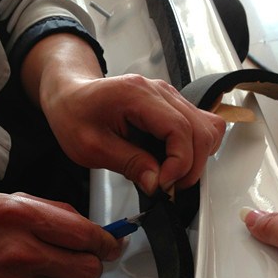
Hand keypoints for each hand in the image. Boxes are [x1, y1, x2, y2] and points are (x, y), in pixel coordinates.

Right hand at [0, 192, 120, 277]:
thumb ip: (46, 209)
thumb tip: (84, 221)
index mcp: (18, 216)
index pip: (83, 232)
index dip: (105, 239)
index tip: (112, 241)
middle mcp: (20, 252)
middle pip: (87, 267)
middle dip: (92, 262)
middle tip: (86, 256)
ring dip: (66, 276)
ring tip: (42, 264)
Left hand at [44, 73, 224, 194]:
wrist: (69, 95)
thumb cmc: (74, 114)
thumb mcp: (90, 147)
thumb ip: (129, 163)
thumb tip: (156, 183)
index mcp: (136, 95)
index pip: (179, 128)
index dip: (178, 162)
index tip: (163, 184)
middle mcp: (159, 91)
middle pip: (201, 129)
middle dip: (191, 166)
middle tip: (168, 186)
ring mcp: (169, 97)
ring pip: (207, 128)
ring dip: (196, 158)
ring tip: (172, 176)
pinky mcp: (172, 107)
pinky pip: (200, 126)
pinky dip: (194, 149)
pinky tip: (174, 162)